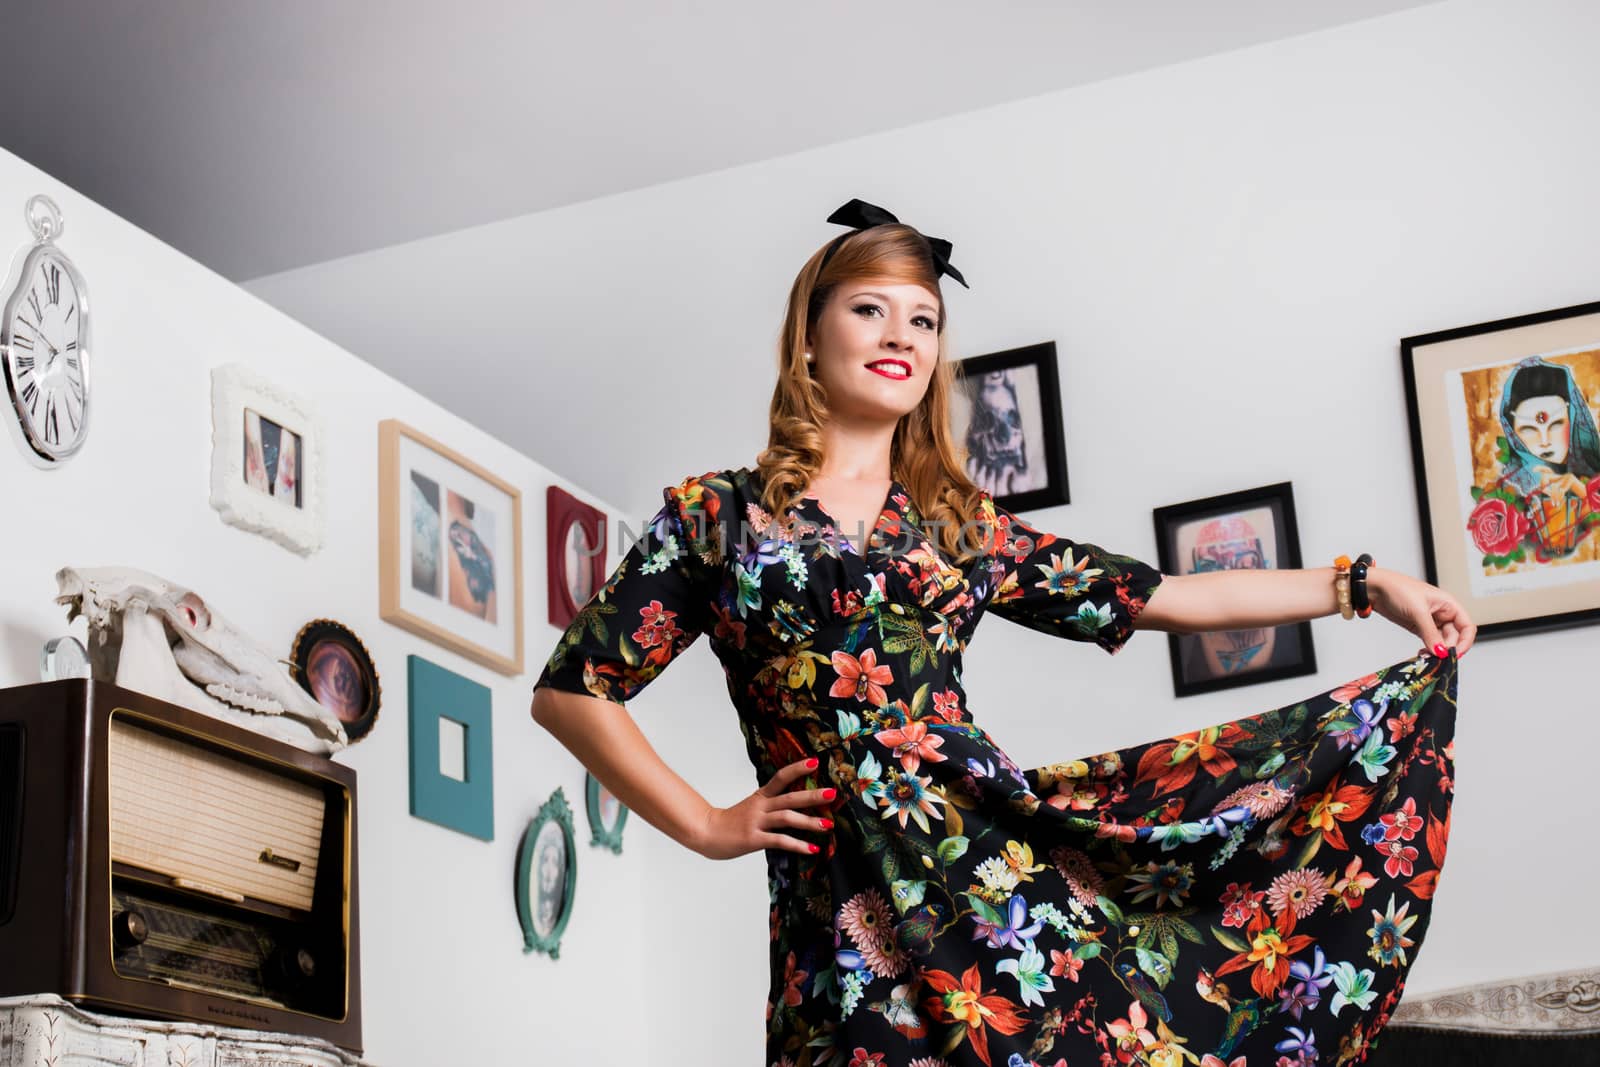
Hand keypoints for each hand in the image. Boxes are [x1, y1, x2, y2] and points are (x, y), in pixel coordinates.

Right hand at [693, 757, 835, 859]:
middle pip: (790, 797)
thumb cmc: (730, 822)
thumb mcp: (750, 807)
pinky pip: (779, 841)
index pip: (780, 777)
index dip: (797, 768)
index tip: (815, 762)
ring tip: (828, 825)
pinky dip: (797, 844)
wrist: (706, 833)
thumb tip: (793, 805)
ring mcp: (756, 822)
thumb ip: (769, 805)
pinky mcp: (754, 839)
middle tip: (832, 793)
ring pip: (787, 818)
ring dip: (809, 822)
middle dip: (812, 796)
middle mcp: (760, 806)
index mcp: (760, 796)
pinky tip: (812, 848)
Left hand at [1369, 568, 1476, 656]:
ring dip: (1437, 650)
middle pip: (1455, 637)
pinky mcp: (1418, 627)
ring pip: (1442, 641)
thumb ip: (1430, 633)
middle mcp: (1442, 613)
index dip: (1465, 641)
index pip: (1467, 626)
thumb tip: (1441, 651)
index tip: (1455, 653)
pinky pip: (1430, 641)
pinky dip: (1429, 649)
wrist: (1374, 588)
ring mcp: (1430, 621)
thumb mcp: (1418, 611)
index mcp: (1448, 604)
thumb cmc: (1397, 588)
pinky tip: (1423, 653)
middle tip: (1438, 658)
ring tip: (1428, 657)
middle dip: (1448, 648)